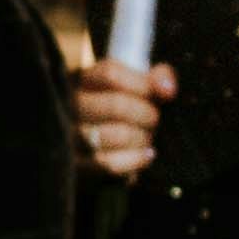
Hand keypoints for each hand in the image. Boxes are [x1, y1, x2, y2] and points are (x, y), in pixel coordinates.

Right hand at [72, 52, 173, 180]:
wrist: (101, 151)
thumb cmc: (125, 112)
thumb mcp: (137, 88)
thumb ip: (156, 79)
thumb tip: (167, 89)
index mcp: (83, 78)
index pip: (111, 74)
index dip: (142, 85)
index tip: (158, 94)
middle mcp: (71, 103)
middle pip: (116, 105)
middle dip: (147, 115)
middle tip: (154, 120)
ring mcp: (70, 134)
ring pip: (116, 135)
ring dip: (142, 138)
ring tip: (147, 138)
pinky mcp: (76, 164)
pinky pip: (109, 163)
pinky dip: (135, 160)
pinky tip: (146, 155)